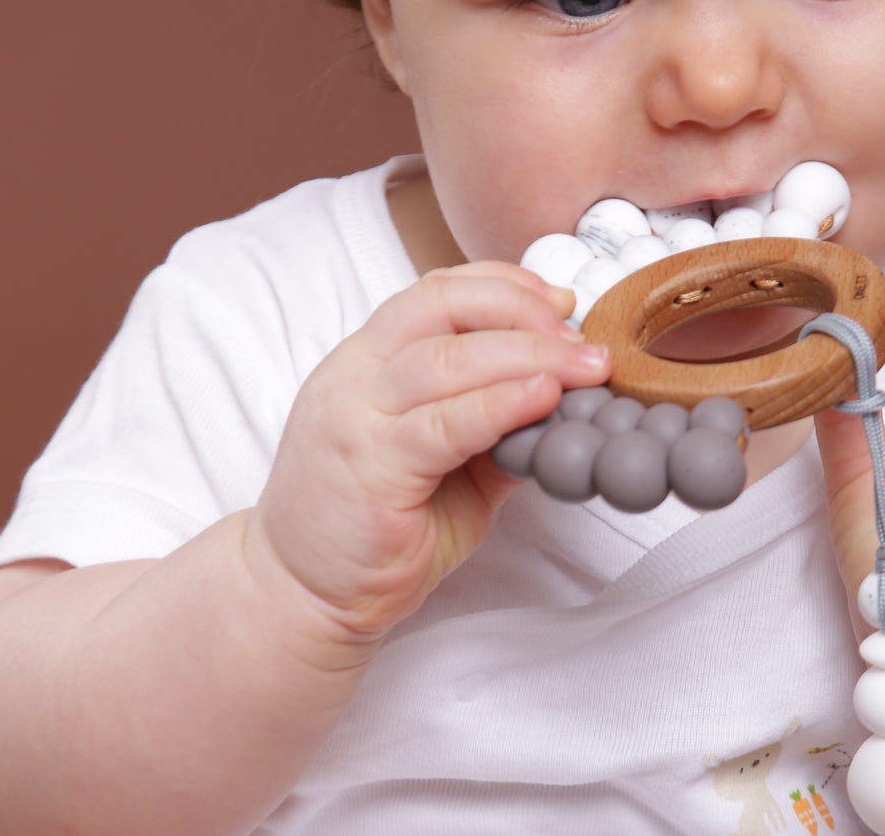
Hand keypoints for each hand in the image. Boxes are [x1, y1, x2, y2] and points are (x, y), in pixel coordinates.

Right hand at [246, 263, 608, 647]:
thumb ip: (492, 420)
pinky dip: (500, 404)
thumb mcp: (443, 458)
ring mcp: (354, 416)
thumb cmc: (373, 525)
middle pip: (442, 307)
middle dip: (524, 312)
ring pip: (446, 358)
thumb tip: (567, 392)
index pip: (436, 291)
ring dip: (528, 355)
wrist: (301, 597)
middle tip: (583, 340)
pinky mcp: (368, 468)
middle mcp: (354, 374)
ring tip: (583, 369)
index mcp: (368, 359)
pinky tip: (543, 400)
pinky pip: (443, 424)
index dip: (505, 286)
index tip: (562, 303)